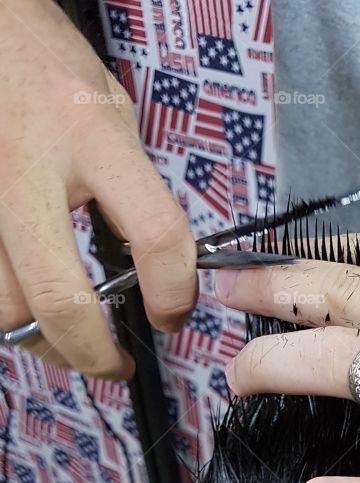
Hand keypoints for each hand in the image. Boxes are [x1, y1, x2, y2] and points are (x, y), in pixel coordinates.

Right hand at [0, 0, 196, 375]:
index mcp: (90, 136)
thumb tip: (159, 274)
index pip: (155, 233)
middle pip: (58, 297)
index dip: (175, 292)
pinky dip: (13, 316)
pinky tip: (35, 314)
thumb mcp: (112, 116)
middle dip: (93, 353)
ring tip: (75, 347)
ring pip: (7, 307)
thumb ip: (136, 193)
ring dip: (46, 345)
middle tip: (115, 365)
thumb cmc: (50, 71)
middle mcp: (26, 166)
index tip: (173, 313)